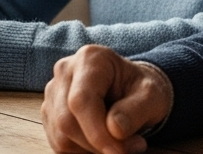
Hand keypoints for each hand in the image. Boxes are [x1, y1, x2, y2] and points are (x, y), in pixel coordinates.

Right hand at [42, 45, 173, 153]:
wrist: (131, 89)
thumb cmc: (142, 89)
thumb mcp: (152, 96)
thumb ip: (136, 110)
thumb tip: (114, 129)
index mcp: (90, 59)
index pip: (81, 100)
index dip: (97, 132)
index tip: (119, 151)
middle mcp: (65, 72)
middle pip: (66, 121)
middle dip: (97, 144)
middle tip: (130, 148)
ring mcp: (53, 93)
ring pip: (61, 136)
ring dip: (91, 150)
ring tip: (120, 143)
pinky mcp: (50, 113)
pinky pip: (59, 144)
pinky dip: (82, 151)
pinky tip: (102, 142)